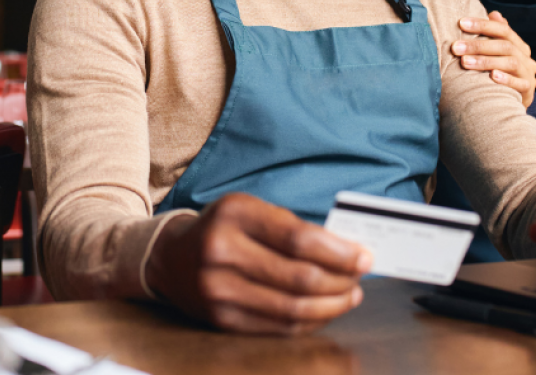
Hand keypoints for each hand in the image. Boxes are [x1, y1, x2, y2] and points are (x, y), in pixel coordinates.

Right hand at [144, 193, 371, 334]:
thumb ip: (292, 227)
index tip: (365, 257)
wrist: (170, 258)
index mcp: (234, 214)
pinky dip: (309, 321)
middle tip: (360, 277)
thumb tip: (345, 251)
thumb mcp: (250, 210)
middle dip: (341, 280)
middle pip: (299, 277)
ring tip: (350, 295)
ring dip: (331, 305)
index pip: (298, 239)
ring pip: (292, 308)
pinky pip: (278, 326)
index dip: (339, 252)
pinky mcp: (221, 319)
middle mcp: (222, 252)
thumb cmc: (222, 228)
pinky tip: (324, 310)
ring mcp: (218, 290)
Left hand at [453, 11, 535, 106]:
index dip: (483, 25)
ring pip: (510, 63)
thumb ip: (495, 35)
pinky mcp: (528, 91)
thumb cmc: (498, 73)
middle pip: (504, 46)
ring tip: (465, 62)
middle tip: (455, 47)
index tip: (461, 23)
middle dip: (478, 45)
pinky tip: (492, 76)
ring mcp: (528, 74)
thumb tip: (494, 14)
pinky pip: (519, 84)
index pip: (503, 30)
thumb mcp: (496, 54)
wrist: (509, 104)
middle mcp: (526, 58)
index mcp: (518, 46)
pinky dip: (506, 79)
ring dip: (486, 61)